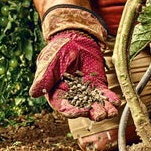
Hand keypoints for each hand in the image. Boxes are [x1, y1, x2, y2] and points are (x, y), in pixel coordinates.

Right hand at [29, 5, 119, 120]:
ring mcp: (86, 91)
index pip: (64, 107)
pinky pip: (104, 95)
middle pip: (82, 109)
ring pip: (95, 105)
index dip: (72, 111)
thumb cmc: (59, 48)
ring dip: (103, 110)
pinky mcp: (98, 85)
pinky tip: (117, 102)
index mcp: (57, 93)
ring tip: (111, 111)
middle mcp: (72, 95)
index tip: (80, 112)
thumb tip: (33, 93)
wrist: (76, 37)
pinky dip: (111, 99)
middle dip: (92, 113)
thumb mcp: (50, 61)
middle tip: (100, 114)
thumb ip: (44, 77)